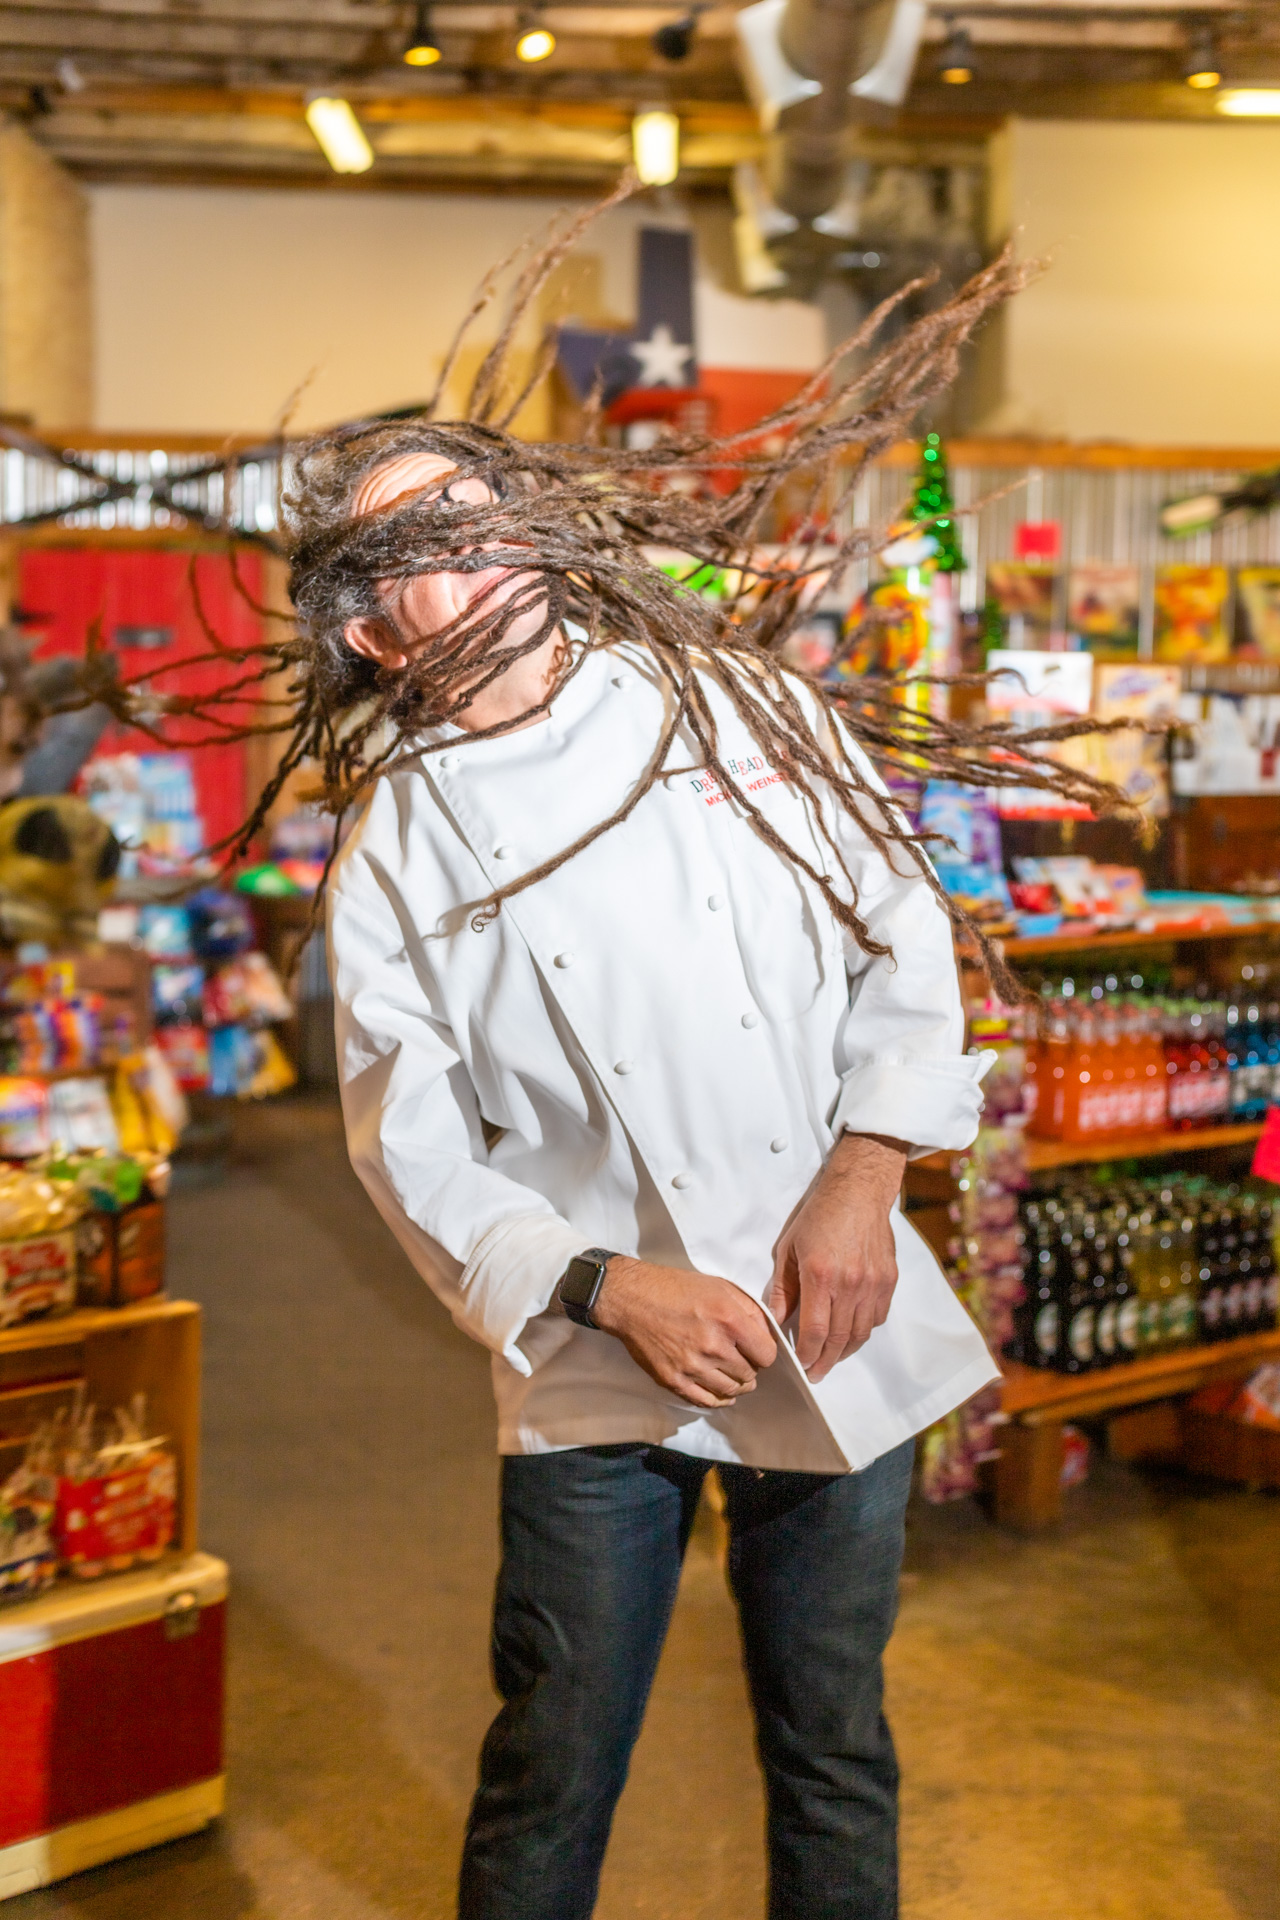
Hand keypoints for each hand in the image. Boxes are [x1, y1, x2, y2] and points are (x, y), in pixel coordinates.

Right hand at [594, 1257, 777, 1409]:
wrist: (632, 1298)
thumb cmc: (674, 1288)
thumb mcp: (719, 1286)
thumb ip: (748, 1310)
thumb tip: (764, 1333)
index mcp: (729, 1320)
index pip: (767, 1355)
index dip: (764, 1353)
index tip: (756, 1350)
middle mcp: (714, 1346)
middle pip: (750, 1375)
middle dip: (749, 1368)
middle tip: (741, 1360)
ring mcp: (693, 1367)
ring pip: (731, 1391)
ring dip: (735, 1385)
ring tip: (731, 1375)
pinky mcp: (674, 1380)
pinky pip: (706, 1401)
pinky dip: (718, 1399)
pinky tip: (719, 1391)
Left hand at [768, 1132, 906, 1382]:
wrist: (859, 1192)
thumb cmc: (819, 1216)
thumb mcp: (789, 1248)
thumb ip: (784, 1288)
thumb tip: (776, 1320)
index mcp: (821, 1276)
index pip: (815, 1331)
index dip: (807, 1355)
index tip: (801, 1365)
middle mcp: (850, 1284)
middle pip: (839, 1339)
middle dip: (825, 1362)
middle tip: (815, 1373)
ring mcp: (873, 1284)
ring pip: (860, 1333)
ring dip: (845, 1352)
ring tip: (831, 1359)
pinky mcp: (889, 1280)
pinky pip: (877, 1317)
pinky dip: (863, 1331)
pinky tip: (851, 1333)